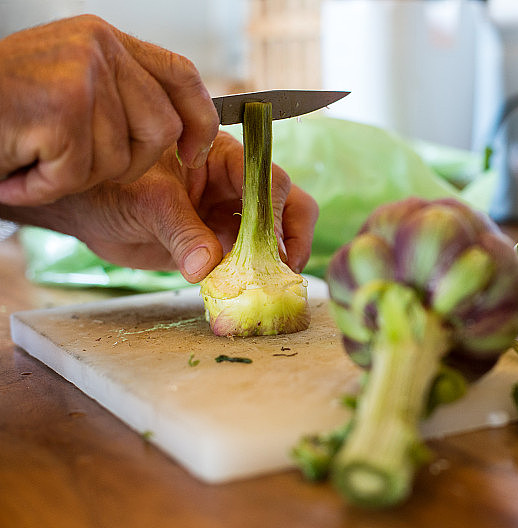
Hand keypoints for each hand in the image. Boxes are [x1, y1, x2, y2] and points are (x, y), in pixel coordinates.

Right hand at [0, 15, 218, 205]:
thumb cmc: (4, 110)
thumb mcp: (71, 88)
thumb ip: (122, 97)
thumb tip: (185, 133)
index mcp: (106, 41)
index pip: (182, 74)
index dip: (201, 119)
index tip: (196, 152)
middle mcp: (98, 48)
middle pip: (161, 130)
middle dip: (125, 164)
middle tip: (73, 159)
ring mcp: (80, 74)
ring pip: (120, 160)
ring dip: (75, 175)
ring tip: (35, 155)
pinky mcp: (61, 107)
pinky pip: (79, 173)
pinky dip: (45, 185)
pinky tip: (19, 168)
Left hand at [0, 132, 318, 281]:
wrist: (86, 213)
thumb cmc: (111, 187)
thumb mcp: (146, 201)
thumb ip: (180, 231)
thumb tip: (206, 266)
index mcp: (223, 156)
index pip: (267, 177)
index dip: (275, 211)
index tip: (270, 246)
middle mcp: (236, 185)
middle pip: (289, 205)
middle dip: (289, 238)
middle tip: (280, 270)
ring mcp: (232, 217)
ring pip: (277, 236)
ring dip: (275, 263)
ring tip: (264, 287)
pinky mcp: (221, 247)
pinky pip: (249, 264)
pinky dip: (250, 282)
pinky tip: (240, 297)